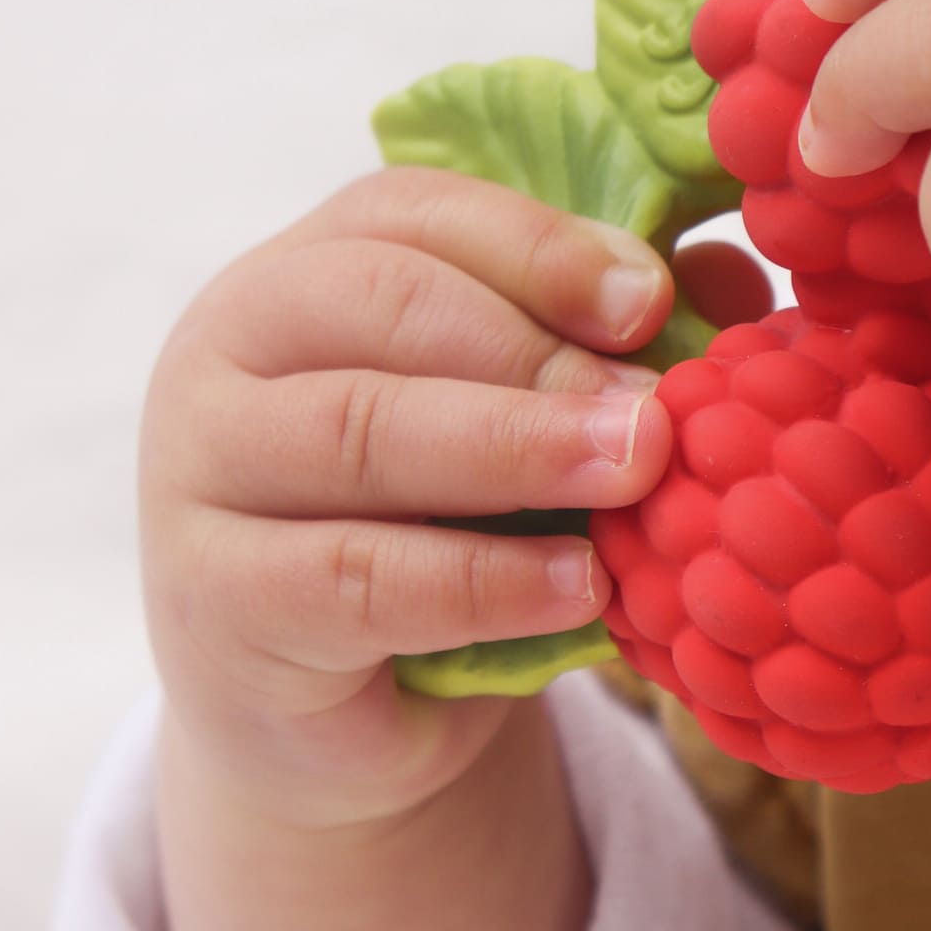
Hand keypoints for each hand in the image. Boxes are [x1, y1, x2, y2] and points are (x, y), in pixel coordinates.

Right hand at [139, 169, 763, 829]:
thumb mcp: (525, 424)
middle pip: (380, 303)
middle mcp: (230, 345)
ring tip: (634, 475)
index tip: (651, 300)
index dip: (539, 245)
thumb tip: (728, 281)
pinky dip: (479, 579)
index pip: (412, 213)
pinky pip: (353, 576)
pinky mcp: (218, 598)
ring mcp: (202, 469)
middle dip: (536, 350)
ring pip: (356, 430)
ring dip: (515, 449)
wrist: (341, 718)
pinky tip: (578, 587)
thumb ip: (605, 340)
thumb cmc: (446, 531)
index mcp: (307, 268)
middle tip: (656, 409)